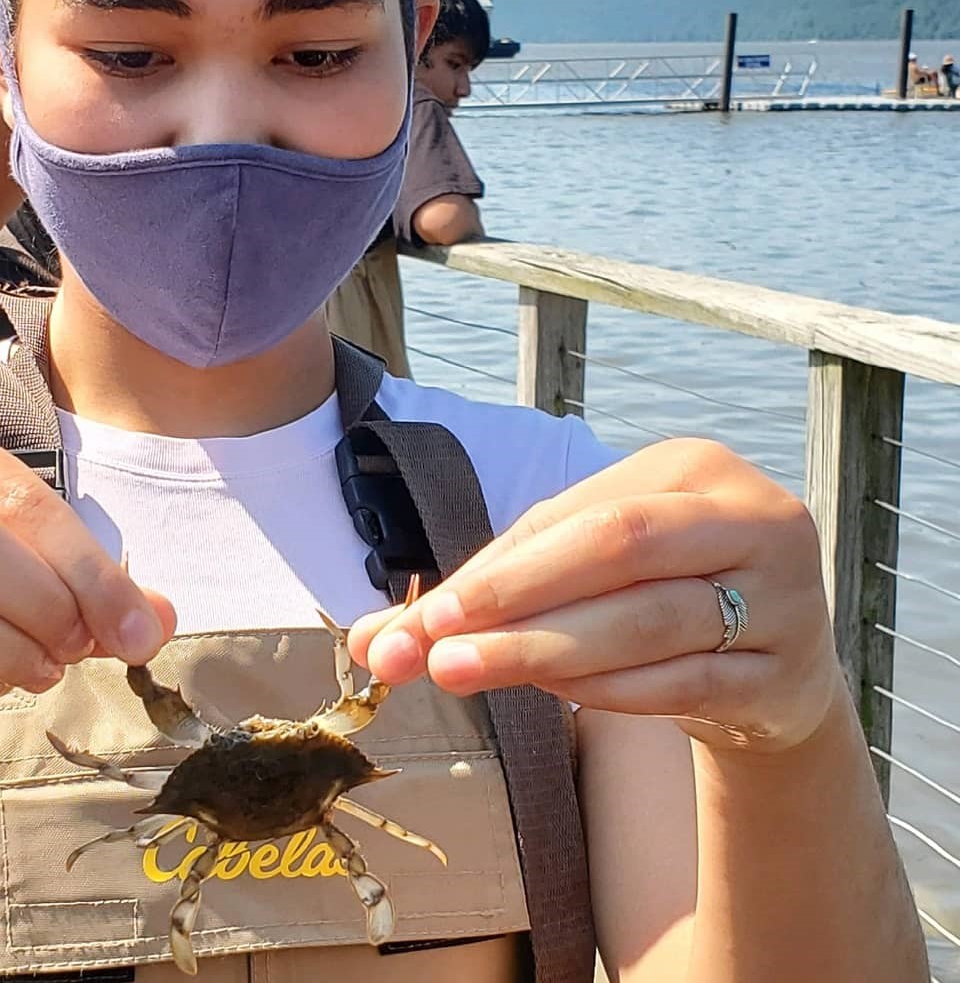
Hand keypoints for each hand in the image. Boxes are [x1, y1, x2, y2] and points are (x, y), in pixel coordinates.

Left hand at [350, 439, 842, 753]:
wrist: (774, 671)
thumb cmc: (654, 598)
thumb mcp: (580, 578)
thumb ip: (487, 597)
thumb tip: (373, 642)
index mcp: (691, 466)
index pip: (573, 516)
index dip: (492, 568)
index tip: (418, 620)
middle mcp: (749, 515)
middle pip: (618, 546)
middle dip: (515, 598)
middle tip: (434, 648)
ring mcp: (786, 594)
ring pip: (652, 618)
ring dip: (548, 650)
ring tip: (468, 672)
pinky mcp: (791, 673)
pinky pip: (687, 681)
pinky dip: (612, 691)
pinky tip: (554, 699)